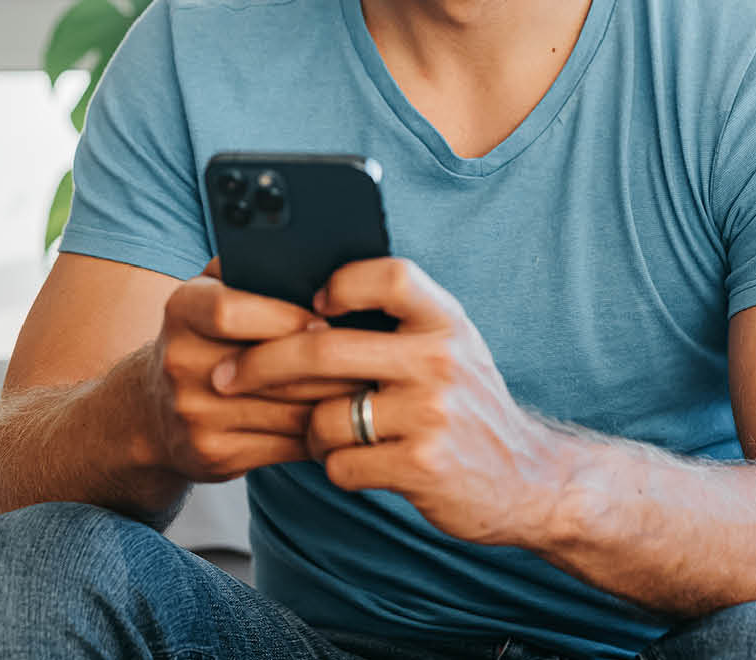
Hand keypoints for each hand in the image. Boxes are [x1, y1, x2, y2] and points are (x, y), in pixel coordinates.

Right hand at [142, 260, 356, 481]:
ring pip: (288, 410)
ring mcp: (194, 413)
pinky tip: (342, 420)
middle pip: (272, 368)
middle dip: (328, 365)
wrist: (154, 412)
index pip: (229, 311)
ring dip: (336, 401)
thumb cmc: (205, 338)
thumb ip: (250, 268)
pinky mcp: (214, 454)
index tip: (325, 321)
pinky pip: (285, 446)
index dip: (286, 318)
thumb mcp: (211, 291)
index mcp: (182, 310)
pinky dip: (321, 434)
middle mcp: (181, 362)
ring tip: (368, 387)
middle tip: (369, 358)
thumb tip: (316, 256)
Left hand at [210, 257, 563, 545]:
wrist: (530, 480)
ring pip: (324, 417)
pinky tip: (357, 465)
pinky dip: (336, 468)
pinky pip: (340, 465)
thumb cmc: (470, 406)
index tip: (308, 303)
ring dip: (307, 431)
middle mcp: (440, 360)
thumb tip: (303, 299)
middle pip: (321, 350)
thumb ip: (398, 321)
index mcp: (445, 320)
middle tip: (224, 375)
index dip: (340, 283)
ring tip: (324, 434)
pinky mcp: (421, 467)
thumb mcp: (452, 347)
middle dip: (259, 365)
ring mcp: (431, 415)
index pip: (388, 275)